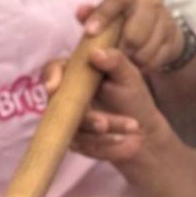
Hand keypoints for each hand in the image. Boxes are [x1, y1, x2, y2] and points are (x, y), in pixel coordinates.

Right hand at [44, 44, 172, 168]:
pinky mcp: (75, 142)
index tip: (54, 87)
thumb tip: (96, 52)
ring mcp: (68, 120)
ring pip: (76, 126)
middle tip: (104, 123)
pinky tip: (124, 141)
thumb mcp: (130, 76)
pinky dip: (105, 143)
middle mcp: (66, 97)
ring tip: (132, 127)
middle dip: (86, 116)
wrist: (144, 131)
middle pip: (61, 104)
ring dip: (103, 129)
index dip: (51, 77)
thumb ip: (116, 61)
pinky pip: (84, 145)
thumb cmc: (134, 97)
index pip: (54, 70)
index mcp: (76, 74)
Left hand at [76, 0, 186, 79]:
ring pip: (146, 48)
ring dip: (133, 60)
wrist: (158, 26)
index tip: (90, 32)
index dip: (103, 14)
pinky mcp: (174, 36)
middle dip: (121, 49)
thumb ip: (91, 14)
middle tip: (112, 57)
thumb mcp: (105, 14)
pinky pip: (158, 57)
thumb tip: (81, 12)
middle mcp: (150, 1)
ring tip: (125, 62)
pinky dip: (146, 65)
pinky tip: (138, 65)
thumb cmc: (122, 19)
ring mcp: (165, 18)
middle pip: (134, 32)